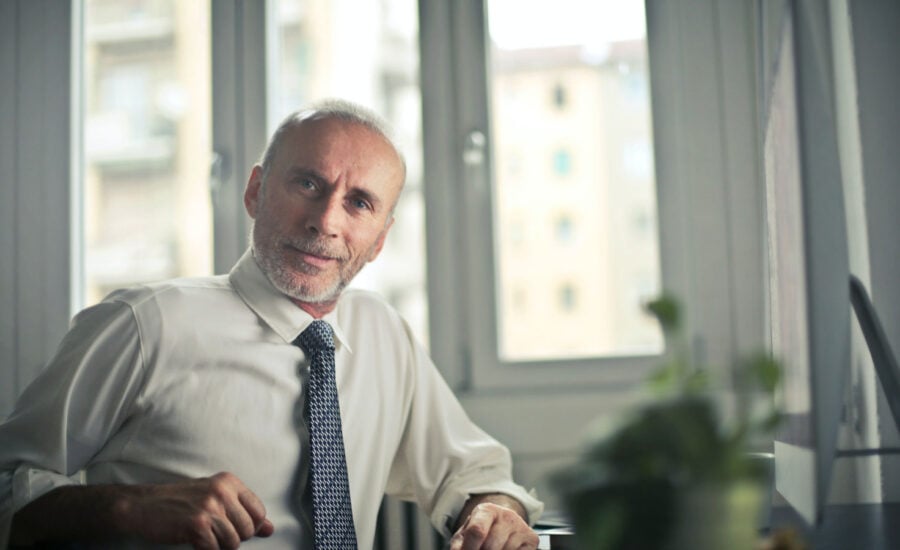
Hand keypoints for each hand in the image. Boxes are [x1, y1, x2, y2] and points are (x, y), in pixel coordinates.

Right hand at [116, 471, 273, 548]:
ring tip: (203, 535)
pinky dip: (205, 549)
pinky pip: (215, 549)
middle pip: (248, 530)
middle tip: (213, 532)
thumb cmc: (180, 502)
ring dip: (218, 545)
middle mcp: (222, 491)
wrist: (143, 505)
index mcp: (229, 482)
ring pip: (233, 542)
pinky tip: (194, 540)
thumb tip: (270, 529)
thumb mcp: (215, 499)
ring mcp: (210, 507)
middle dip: (233, 538)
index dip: (250, 527)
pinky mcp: (197, 525)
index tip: (233, 527)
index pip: (259, 512)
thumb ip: (244, 512)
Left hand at [449, 502, 538, 549]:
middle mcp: (506, 515)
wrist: (502, 524)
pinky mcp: (532, 539)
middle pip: (491, 546)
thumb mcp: (464, 536)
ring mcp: (521, 526)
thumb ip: (459, 546)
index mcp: (486, 510)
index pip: (477, 531)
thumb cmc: (481, 532)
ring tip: (493, 549)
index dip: (469, 549)